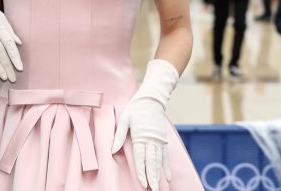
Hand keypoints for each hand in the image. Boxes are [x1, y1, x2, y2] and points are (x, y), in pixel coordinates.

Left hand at [112, 60, 177, 190]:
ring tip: (159, 186)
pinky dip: (167, 166)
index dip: (142, 171)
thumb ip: (119, 135)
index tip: (143, 183)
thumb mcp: (124, 119)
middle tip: (153, 189)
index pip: (141, 158)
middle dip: (152, 177)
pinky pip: (166, 155)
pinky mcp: (163, 139)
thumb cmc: (135, 108)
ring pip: (160, 161)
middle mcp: (151, 140)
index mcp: (140, 136)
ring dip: (160, 174)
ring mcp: (159, 140)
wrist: (152, 98)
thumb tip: (112, 150)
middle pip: (152, 162)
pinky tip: (168, 176)